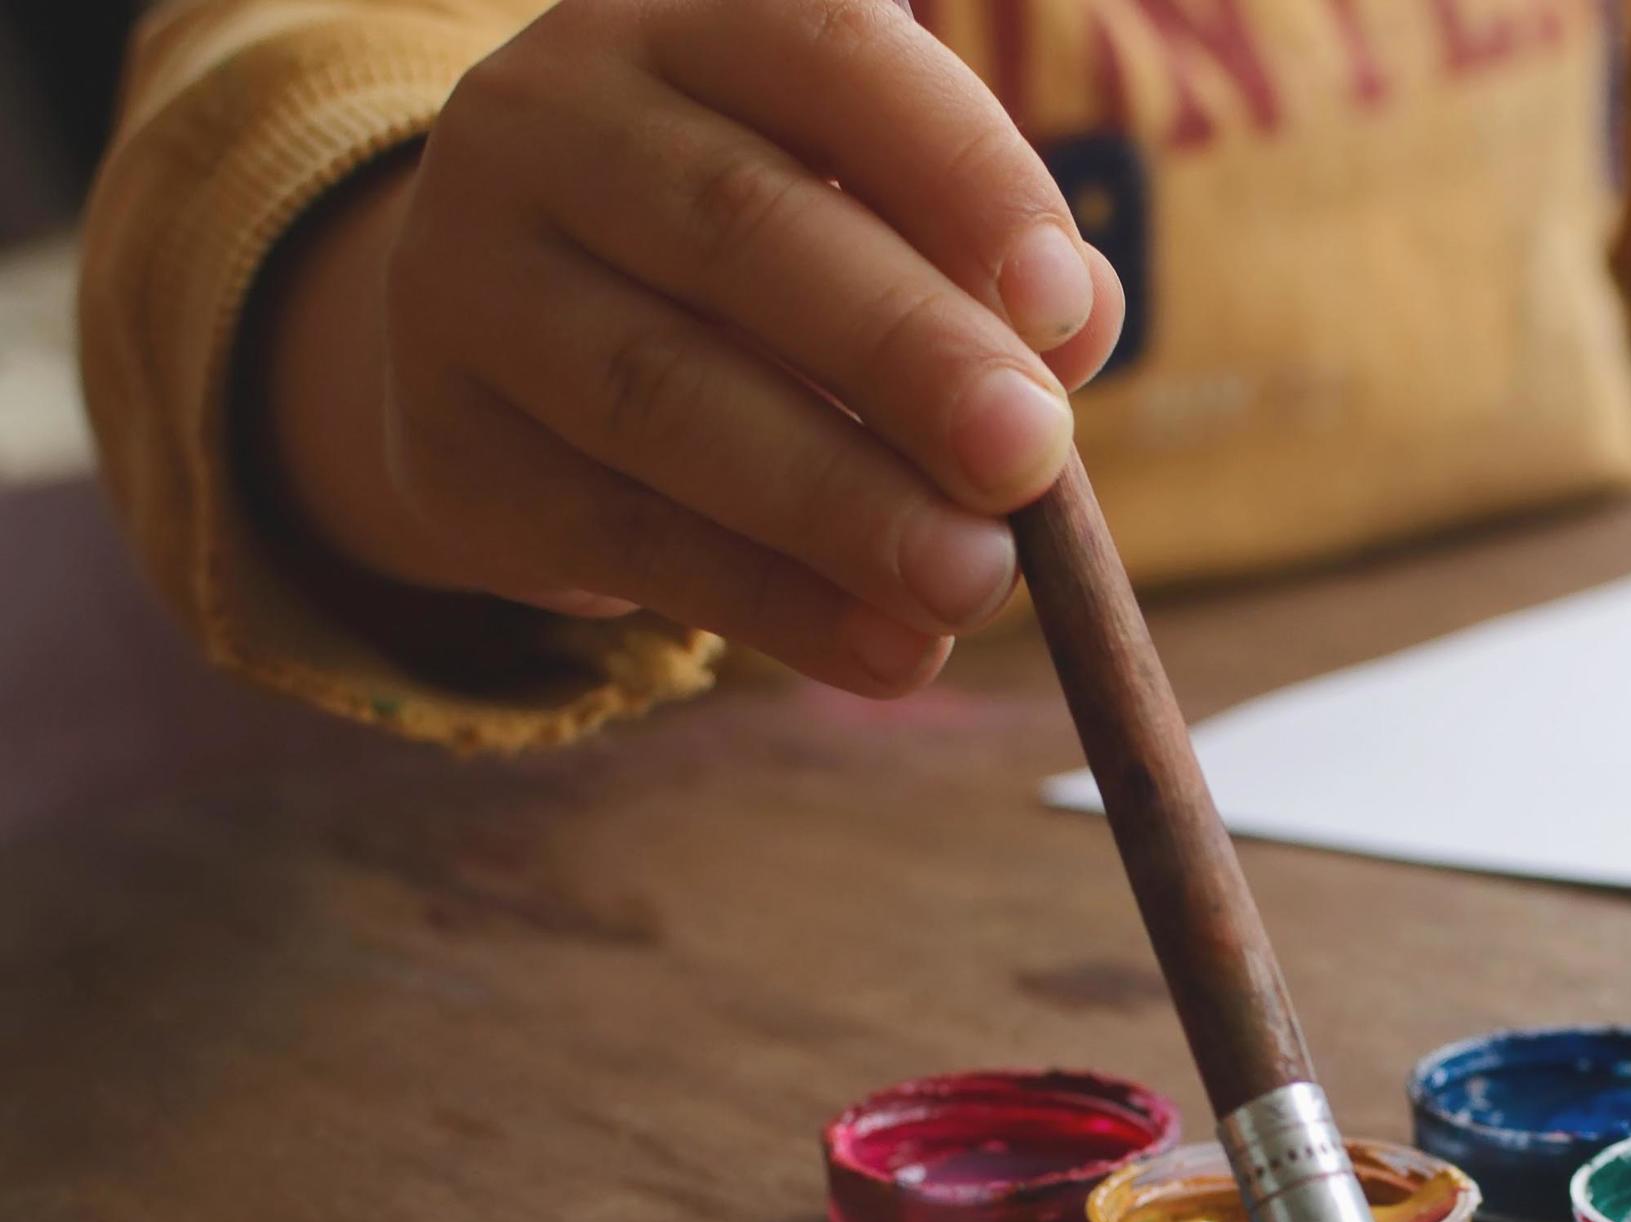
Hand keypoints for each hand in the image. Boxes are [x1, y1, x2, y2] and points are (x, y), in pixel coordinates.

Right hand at [259, 0, 1122, 694]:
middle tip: (1027, 459)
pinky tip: (890, 652)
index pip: (835, 58)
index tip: (1062, 307)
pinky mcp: (453, 442)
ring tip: (972, 580)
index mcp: (688, 24)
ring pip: (665, 393)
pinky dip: (775, 605)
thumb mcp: (866, 219)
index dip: (962, 178)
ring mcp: (472, 277)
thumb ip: (979, 263)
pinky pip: (626, 533)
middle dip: (904, 353)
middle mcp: (553, 118)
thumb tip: (1080, 322)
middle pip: (738, 228)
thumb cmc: (754, 271)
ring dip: (839, 502)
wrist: (503, 347)